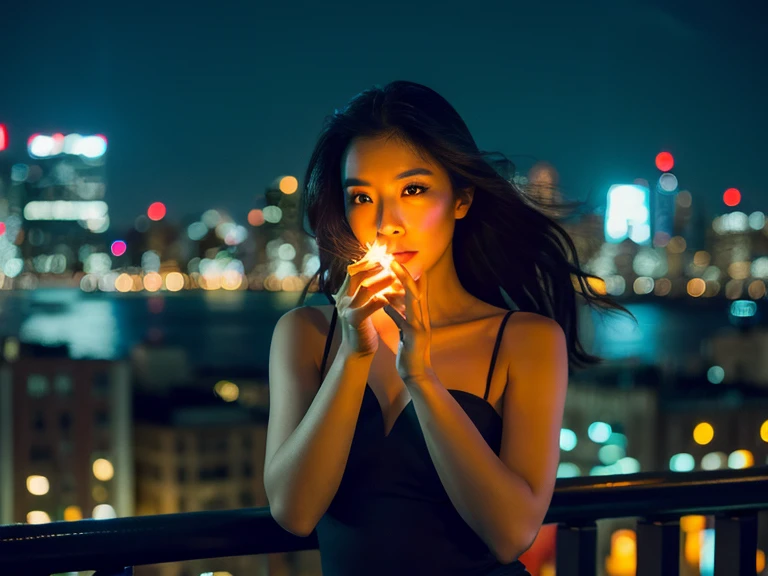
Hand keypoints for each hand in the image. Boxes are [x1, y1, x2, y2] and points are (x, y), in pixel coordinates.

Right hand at [332, 258, 401, 355]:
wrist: (356, 351)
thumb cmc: (363, 326)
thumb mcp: (362, 305)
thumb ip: (366, 289)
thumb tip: (380, 271)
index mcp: (344, 293)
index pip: (353, 270)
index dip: (367, 260)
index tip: (381, 253)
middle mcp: (342, 298)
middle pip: (357, 274)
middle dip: (374, 266)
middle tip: (389, 261)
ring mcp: (346, 309)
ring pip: (365, 288)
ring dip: (381, 280)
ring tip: (395, 276)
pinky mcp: (354, 321)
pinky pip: (369, 305)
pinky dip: (382, 299)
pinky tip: (392, 296)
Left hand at [382, 260, 434, 382]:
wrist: (417, 373)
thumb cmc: (410, 350)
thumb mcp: (405, 329)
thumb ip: (400, 314)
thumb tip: (389, 299)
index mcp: (420, 315)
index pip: (417, 290)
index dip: (410, 274)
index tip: (399, 260)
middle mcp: (423, 318)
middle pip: (416, 291)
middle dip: (404, 274)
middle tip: (393, 260)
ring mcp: (420, 327)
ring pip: (413, 301)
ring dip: (402, 286)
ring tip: (390, 273)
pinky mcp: (413, 337)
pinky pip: (403, 321)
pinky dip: (394, 311)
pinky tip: (384, 303)